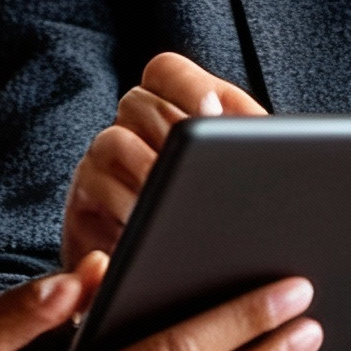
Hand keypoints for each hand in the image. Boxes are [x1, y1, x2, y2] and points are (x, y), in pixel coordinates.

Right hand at [63, 53, 267, 266]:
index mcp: (172, 109)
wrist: (176, 279)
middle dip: (170, 130)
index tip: (211, 112)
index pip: (166, 70)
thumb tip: (265, 132)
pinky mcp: (85, 197)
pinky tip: (151, 222)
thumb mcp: (240, 174)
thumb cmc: (217, 216)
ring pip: (112, 140)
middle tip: (196, 162)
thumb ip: (251, 144)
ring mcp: (103, 159)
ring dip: (147, 168)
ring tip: (175, 196)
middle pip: (137, 101)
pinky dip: (126, 203)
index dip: (187, 84)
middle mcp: (131, 126)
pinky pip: (96, 186)